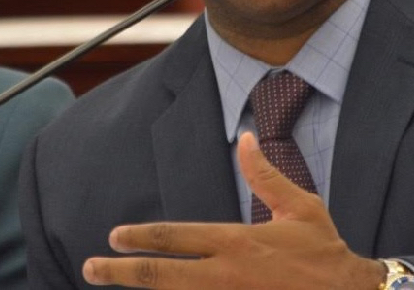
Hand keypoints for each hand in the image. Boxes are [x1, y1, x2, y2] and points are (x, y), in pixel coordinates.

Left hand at [83, 132, 384, 288]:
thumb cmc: (323, 251)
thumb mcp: (298, 206)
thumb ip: (265, 173)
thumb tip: (246, 138)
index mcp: (237, 243)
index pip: (177, 237)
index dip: (142, 236)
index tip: (114, 236)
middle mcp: (225, 276)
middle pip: (161, 275)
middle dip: (121, 272)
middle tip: (91, 267)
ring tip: (111, 285)